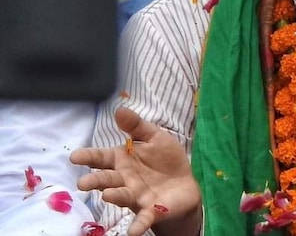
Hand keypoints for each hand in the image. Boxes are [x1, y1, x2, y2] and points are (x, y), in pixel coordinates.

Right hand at [70, 107, 201, 235]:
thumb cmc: (164, 160)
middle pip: (107, 179)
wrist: (184, 184)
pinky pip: (143, 218)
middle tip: (83, 183)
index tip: (74, 156)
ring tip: (107, 195)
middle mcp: (124, 180)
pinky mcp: (151, 210)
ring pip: (122, 196)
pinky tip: (133, 231)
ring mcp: (136, 196)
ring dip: (115, 196)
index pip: (102, 157)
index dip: (88, 156)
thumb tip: (119, 109)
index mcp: (122, 160)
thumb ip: (137, 126)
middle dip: (95, 181)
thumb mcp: (155, 137)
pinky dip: (138, 225)